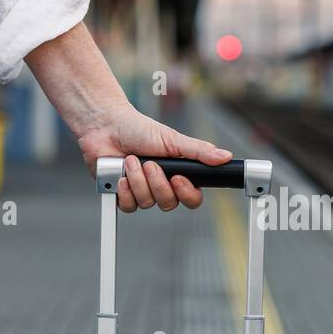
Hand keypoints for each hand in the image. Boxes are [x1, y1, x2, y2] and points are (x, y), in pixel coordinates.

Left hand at [75, 103, 231, 211]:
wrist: (106, 126)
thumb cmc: (139, 129)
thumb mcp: (173, 139)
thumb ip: (199, 151)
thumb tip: (225, 157)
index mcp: (178, 174)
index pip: (192, 198)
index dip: (187, 193)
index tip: (177, 178)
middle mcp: (161, 186)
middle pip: (169, 203)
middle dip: (157, 183)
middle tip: (149, 164)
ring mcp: (142, 192)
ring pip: (147, 203)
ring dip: (138, 181)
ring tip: (130, 161)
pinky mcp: (123, 196)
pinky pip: (129, 206)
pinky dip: (125, 190)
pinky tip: (121, 175)